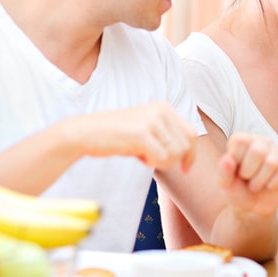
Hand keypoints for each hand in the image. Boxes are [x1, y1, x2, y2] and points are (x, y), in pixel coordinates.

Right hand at [75, 102, 197, 171]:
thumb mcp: (146, 128)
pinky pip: (162, 159)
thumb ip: (166, 134)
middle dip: (172, 160)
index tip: (185, 169)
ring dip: (161, 162)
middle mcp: (162, 110)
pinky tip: (138, 157)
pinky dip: (151, 164)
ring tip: (142, 155)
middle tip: (151, 158)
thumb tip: (189, 154)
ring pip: (175, 154)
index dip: (191, 155)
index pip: (191, 134)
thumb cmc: (116, 135)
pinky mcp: (143, 134)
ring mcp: (153, 121)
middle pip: (186, 147)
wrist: (85, 132)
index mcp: (164, 107)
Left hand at [218, 132, 277, 216]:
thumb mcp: (225, 184)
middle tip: (246, 178)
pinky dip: (272, 184)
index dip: (237, 159)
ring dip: (259, 181)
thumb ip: (223, 171)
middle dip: (249, 172)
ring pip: (271, 163)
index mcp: (243, 140)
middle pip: (258, 150)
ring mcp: (277, 152)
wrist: (252, 206)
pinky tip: (268, 186)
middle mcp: (261, 141)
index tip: (235, 169)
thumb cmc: (236, 190)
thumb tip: (227, 159)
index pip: (241, 140)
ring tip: (255, 185)